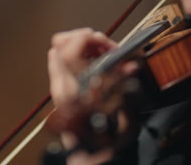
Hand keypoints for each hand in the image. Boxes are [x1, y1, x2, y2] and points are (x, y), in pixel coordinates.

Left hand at [47, 28, 139, 164]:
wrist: (89, 158)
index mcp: (74, 90)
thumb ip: (126, 89)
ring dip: (84, 46)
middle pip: (60, 44)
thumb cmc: (105, 142)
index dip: (89, 38)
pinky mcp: (60, 89)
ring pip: (61, 50)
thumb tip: (132, 65)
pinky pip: (64, 62)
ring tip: (106, 55)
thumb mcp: (123, 117)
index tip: (109, 45)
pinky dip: (80, 56)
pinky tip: (98, 64)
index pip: (68, 49)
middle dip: (86, 39)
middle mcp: (61, 86)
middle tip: (107, 48)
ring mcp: (58, 87)